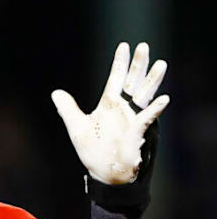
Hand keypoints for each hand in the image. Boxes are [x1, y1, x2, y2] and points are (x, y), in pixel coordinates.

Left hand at [51, 42, 169, 184]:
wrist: (103, 173)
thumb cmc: (93, 151)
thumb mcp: (76, 127)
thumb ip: (67, 109)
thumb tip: (55, 92)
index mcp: (109, 105)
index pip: (116, 79)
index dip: (120, 63)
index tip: (124, 46)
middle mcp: (123, 109)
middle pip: (132, 81)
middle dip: (138, 65)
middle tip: (143, 46)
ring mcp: (132, 119)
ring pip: (144, 95)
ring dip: (151, 81)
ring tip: (161, 64)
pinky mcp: (137, 132)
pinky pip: (147, 119)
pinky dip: (154, 110)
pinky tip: (163, 99)